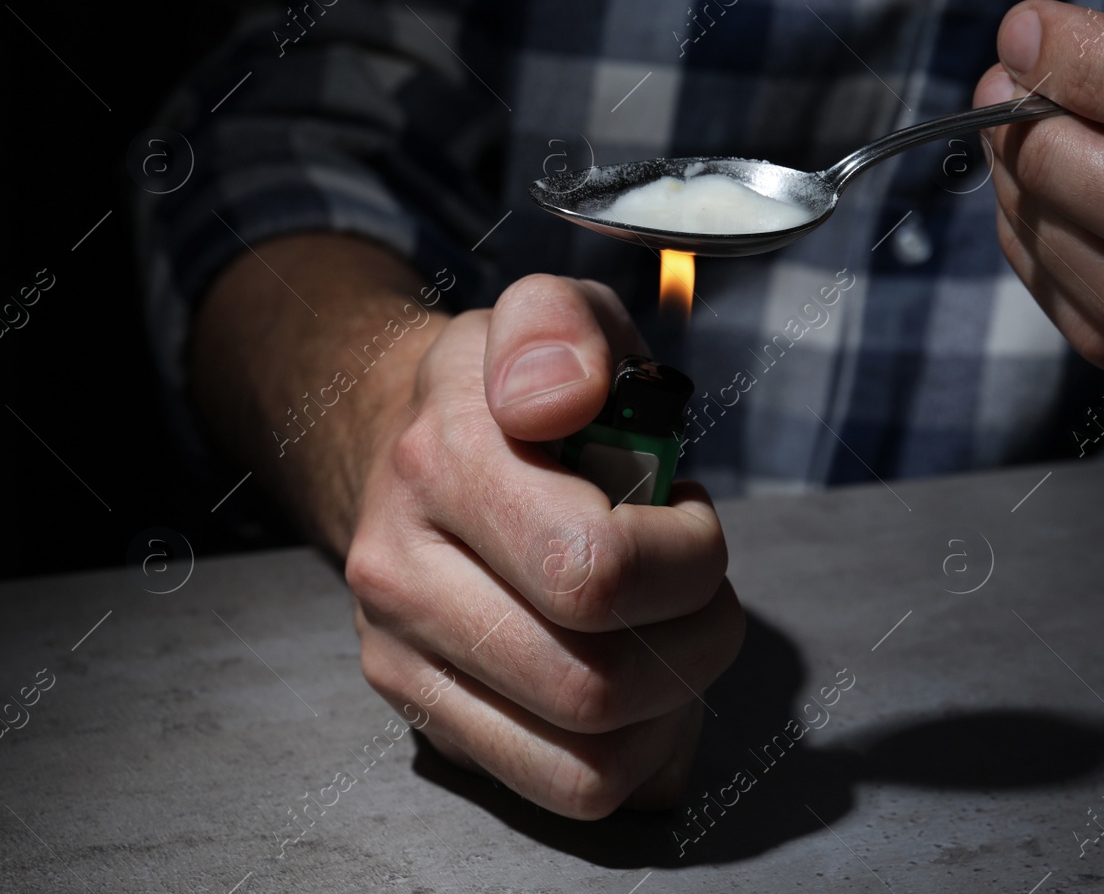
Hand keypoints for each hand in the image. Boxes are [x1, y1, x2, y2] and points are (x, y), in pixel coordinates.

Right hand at [343, 274, 743, 817]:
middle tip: (699, 582)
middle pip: (597, 682)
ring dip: (674, 701)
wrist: (404, 448)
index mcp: (444, 463)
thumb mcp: (550, 316)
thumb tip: (559, 398)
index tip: (692, 514)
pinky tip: (642, 684)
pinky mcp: (425, 720)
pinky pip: (564, 787)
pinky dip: (635, 752)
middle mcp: (404, 575)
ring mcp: (404, 659)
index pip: (594, 570)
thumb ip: (560, 328)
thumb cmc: (512, 392)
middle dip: (697, 637)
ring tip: (669, 626)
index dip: (686, 558)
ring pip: (586, 757)